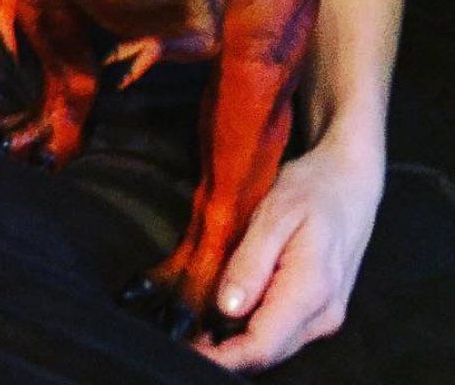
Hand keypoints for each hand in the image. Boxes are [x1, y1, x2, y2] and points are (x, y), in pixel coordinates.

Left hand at [192, 137, 382, 371]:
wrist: (351, 181)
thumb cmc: (311, 189)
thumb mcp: (274, 214)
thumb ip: (251, 262)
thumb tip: (227, 309)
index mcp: (311, 291)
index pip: (262, 345)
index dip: (222, 356)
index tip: (187, 349)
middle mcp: (324, 315)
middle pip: (268, 352)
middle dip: (225, 352)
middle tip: (184, 337)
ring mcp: (327, 315)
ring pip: (276, 345)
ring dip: (238, 342)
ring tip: (198, 327)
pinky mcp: (323, 309)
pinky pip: (284, 331)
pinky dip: (255, 328)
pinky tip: (228, 314)